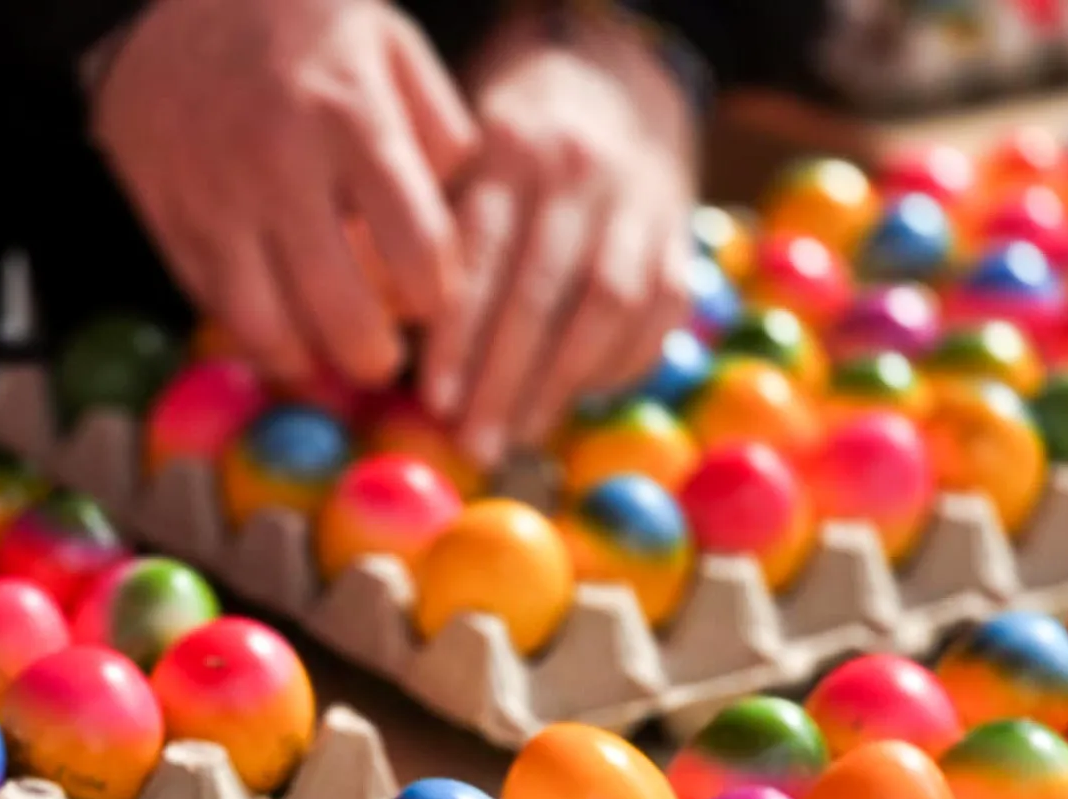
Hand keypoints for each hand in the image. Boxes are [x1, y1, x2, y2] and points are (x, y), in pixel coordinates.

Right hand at [90, 0, 475, 387]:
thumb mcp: (392, 44)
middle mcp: (281, 164)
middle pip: (340, 308)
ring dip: (304, 360)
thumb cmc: (302, 21)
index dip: (435, 298)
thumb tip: (447, 227)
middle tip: (380, 358)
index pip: (416, 250)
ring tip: (323, 353)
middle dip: (371, 356)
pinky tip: (273, 323)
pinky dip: (246, 329)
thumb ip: (439, 132)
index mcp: (352, 119)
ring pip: (264, 325)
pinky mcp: (164, 212)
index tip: (432, 300)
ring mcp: (215, 195)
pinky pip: (210, 302)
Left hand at [422, 12, 696, 464]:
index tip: (435, 401)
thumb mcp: (461, 161)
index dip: (459, 336)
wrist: (615, 85)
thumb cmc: (509, 146)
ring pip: (608, 309)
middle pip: (545, 292)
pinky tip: (572, 403)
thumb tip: (387, 333)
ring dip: (559, 385)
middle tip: (472, 443)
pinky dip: (615, 368)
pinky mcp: (680, 242)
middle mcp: (584, 173)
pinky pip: (656, 317)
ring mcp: (642, 207)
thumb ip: (432, 236)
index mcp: (513, 148)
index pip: (484, 255)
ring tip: (517, 437)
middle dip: (504, 380)